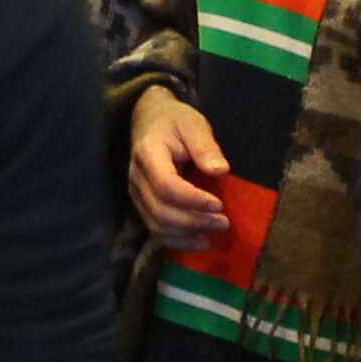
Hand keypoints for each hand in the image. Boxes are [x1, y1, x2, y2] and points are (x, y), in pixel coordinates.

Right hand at [125, 89, 233, 248]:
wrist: (150, 120)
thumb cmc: (174, 121)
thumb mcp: (193, 124)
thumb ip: (205, 146)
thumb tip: (220, 171)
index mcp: (148, 155)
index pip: (166, 186)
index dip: (193, 200)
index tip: (219, 205)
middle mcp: (136, 178)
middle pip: (161, 211)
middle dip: (194, 221)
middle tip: (224, 222)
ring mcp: (136, 194)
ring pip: (156, 226)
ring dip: (187, 235)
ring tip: (214, 232)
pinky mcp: (142, 204)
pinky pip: (155, 230)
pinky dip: (177, 241)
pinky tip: (200, 241)